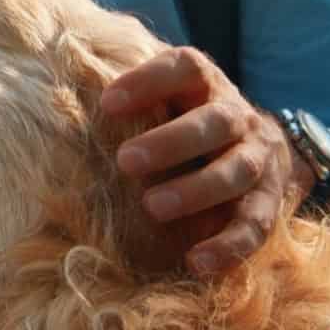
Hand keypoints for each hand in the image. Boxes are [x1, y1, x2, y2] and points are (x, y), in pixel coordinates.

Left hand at [100, 46, 310, 275]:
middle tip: (125, 161)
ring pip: (236, 172)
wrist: (269, 149)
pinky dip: (227, 246)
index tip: (107, 102)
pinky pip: (254, 225)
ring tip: (152, 207)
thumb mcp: (170, 97)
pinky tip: (196, 261)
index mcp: (207, 84)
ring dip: (195, 190)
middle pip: (215, 122)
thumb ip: (133, 98)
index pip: (185, 67)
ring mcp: (258, 160)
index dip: (148, 81)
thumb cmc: (191, 119)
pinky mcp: (269, 203)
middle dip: (171, 142)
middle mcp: (239, 117)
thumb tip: (60, 105)